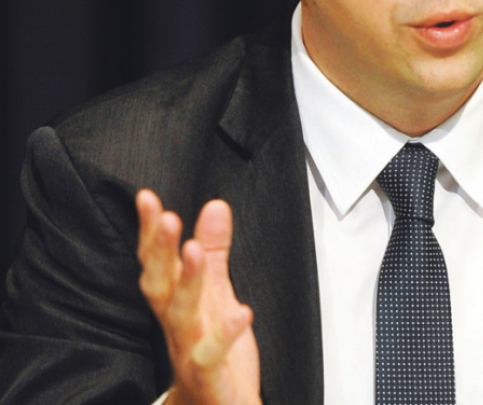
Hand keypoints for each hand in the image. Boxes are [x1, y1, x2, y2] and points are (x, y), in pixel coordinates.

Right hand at [136, 190, 260, 404]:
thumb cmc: (213, 353)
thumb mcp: (216, 294)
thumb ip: (215, 252)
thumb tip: (215, 206)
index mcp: (175, 305)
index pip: (156, 264)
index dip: (149, 232)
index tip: (147, 198)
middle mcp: (176, 326)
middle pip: (159, 285)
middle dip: (159, 251)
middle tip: (166, 217)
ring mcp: (188, 352)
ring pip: (181, 315)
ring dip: (187, 282)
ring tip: (194, 250)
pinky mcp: (208, 377)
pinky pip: (211, 356)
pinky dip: (225, 335)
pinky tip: (242, 312)